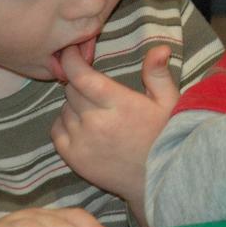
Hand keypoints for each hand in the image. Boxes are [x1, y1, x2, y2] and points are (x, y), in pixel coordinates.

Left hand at [50, 45, 177, 215]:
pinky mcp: (74, 158)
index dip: (70, 59)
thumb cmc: (164, 136)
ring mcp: (82, 141)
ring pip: (64, 109)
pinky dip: (64, 123)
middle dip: (79, 82)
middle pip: (71, 89)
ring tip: (93, 109)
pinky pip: (56, 130)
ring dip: (74, 104)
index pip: (80, 75)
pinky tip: (81, 124)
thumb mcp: (168, 101)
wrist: (158, 178)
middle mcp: (96, 121)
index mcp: (119, 103)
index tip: (70, 51)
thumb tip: (160, 48)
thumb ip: (158, 73)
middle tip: (93, 85)